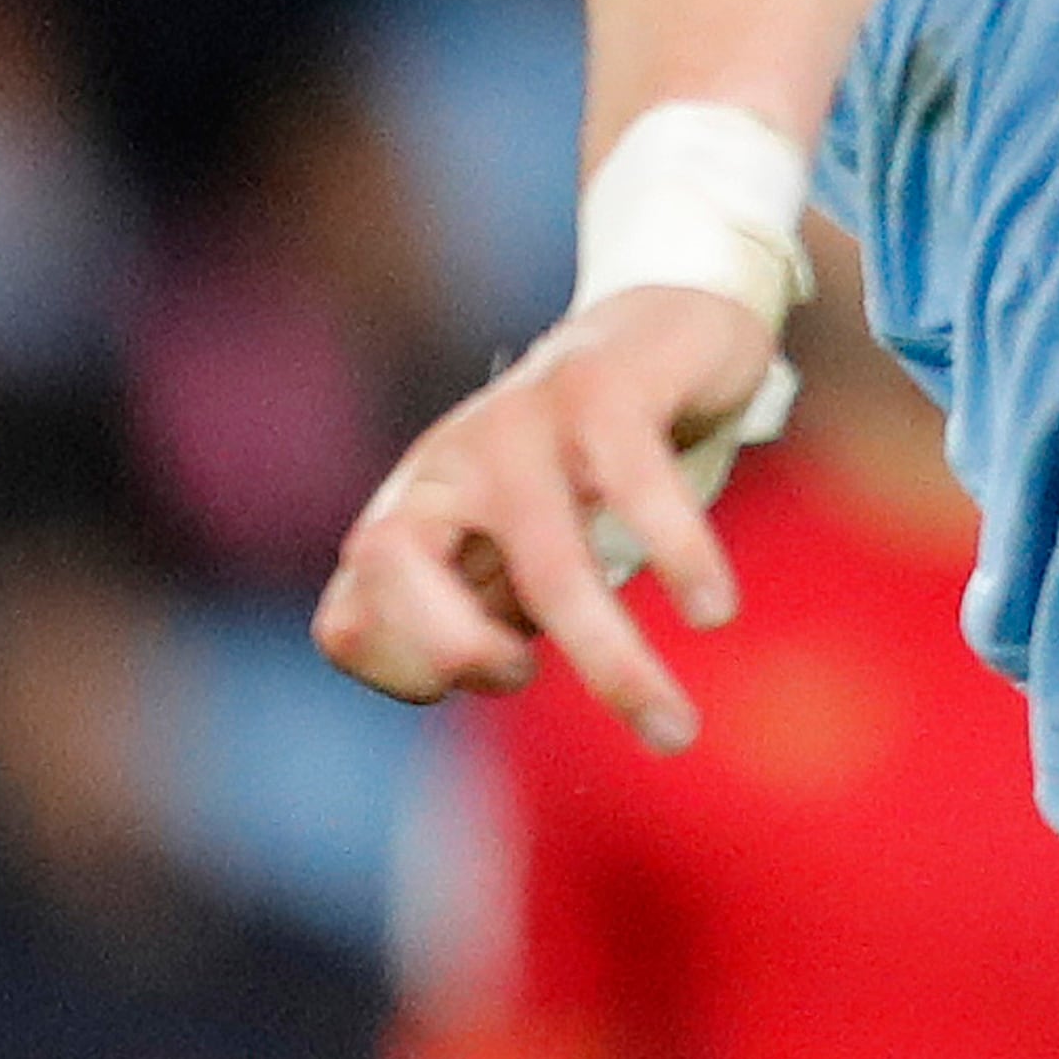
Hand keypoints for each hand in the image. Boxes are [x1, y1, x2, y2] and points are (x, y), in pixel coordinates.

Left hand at [314, 287, 773, 750]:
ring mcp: (524, 418)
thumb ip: (476, 618)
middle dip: (452, 648)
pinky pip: (636, 484)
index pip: (346, 619)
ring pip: (549, 562)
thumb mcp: (508, 551)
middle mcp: (452, 462)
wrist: (661, 328)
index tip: (490, 680)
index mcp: (416, 512)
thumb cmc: (580, 470)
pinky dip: (678, 557)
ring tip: (673, 730)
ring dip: (612, 660)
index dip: (397, 672)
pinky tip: (711, 611)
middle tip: (525, 685)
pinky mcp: (604, 386)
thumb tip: (473, 682)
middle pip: (393, 561)